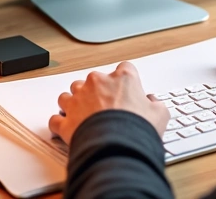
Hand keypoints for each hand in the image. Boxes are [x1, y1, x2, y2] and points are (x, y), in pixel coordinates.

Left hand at [48, 62, 169, 144]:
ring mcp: (78, 101)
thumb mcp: (159, 114)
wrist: (116, 147)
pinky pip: (56, 119)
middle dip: (97, 92)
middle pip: (93, 80)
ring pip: (69, 95)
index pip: (125, 69)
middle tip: (106, 107)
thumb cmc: (136, 128)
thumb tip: (152, 102)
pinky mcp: (65, 120)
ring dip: (74, 104)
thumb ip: (155, 104)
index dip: (126, 80)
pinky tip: (67, 129)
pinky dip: (60, 124)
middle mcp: (97, 84)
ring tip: (83, 115)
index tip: (127, 90)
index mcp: (122, 79)